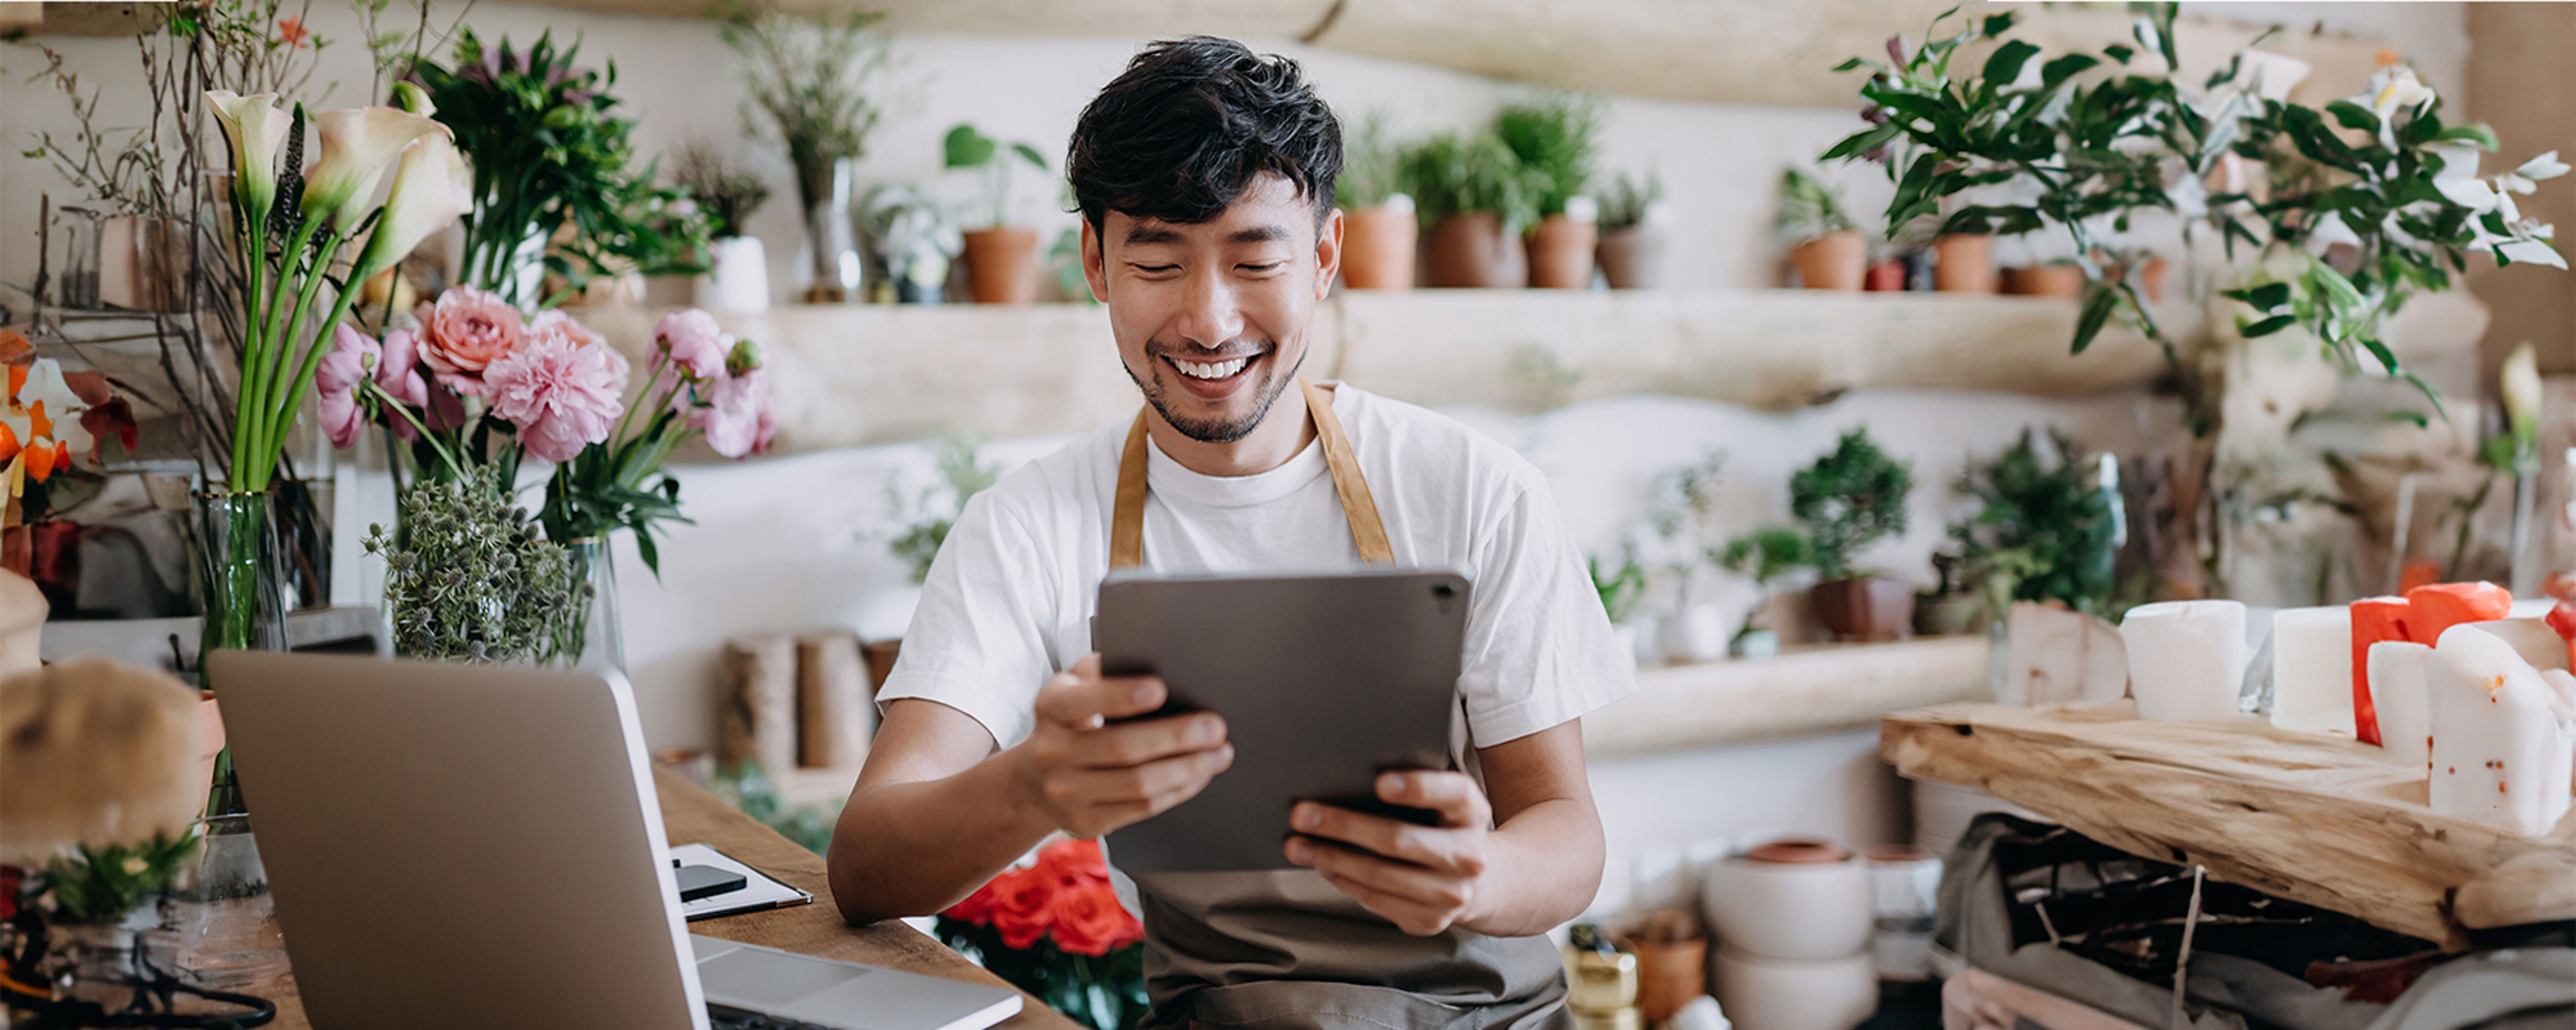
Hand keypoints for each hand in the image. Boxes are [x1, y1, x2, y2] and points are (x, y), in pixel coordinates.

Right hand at [1009, 653, 1233, 838]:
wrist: (1035, 779)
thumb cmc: (1072, 720)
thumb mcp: (1075, 687)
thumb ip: (1104, 670)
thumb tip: (1158, 657)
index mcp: (1050, 707)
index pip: (1084, 701)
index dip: (1121, 696)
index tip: (1161, 688)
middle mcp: (1052, 752)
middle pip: (1122, 747)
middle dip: (1176, 737)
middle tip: (1215, 727)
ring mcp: (1066, 792)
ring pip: (1138, 784)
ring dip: (1187, 768)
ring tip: (1220, 753)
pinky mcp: (1086, 822)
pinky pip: (1141, 808)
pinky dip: (1177, 791)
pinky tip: (1200, 775)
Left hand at [1283, 771, 1494, 935]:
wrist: (1481, 880)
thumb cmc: (1444, 827)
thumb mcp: (1444, 802)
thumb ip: (1412, 789)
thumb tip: (1343, 780)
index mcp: (1473, 812)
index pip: (1453, 793)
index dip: (1418, 788)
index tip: (1379, 783)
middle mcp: (1469, 855)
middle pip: (1399, 839)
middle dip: (1343, 825)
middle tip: (1301, 814)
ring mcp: (1452, 894)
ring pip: (1380, 875)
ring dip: (1331, 858)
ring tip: (1298, 844)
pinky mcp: (1430, 920)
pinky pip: (1376, 900)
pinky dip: (1344, 881)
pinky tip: (1324, 865)